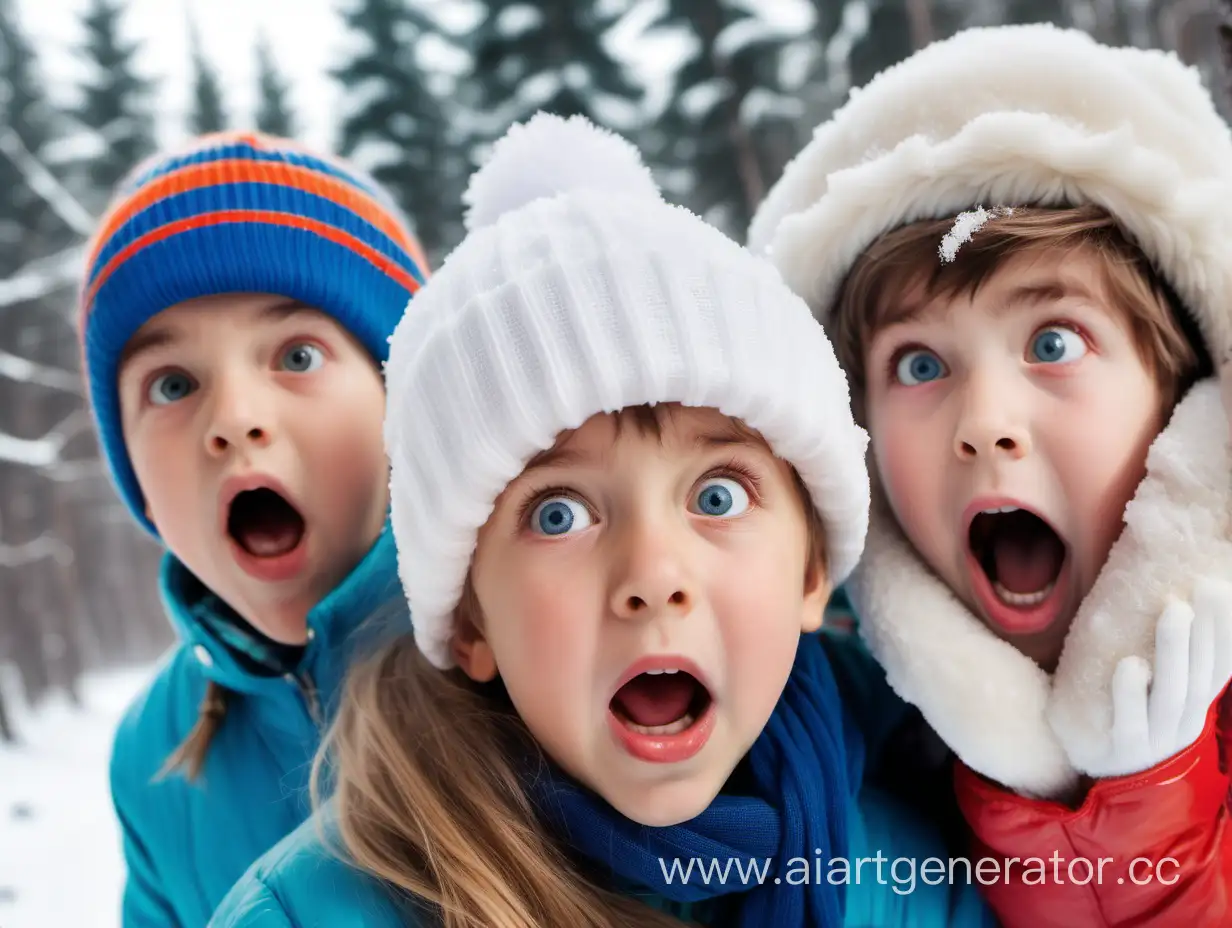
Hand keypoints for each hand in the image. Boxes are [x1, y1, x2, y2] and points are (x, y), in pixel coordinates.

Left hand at [1083, 577, 1231, 778]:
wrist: (1110, 783)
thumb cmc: (1136, 725)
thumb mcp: (1162, 697)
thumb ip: (1173, 664)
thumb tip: (1173, 605)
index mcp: (1197, 708)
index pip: (1220, 668)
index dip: (1227, 633)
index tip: (1223, 590)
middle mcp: (1184, 724)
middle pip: (1201, 675)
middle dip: (1207, 630)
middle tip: (1206, 588)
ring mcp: (1156, 739)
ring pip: (1171, 693)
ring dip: (1174, 650)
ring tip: (1174, 611)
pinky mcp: (1123, 749)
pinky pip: (1129, 721)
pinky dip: (1130, 693)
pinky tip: (1129, 664)